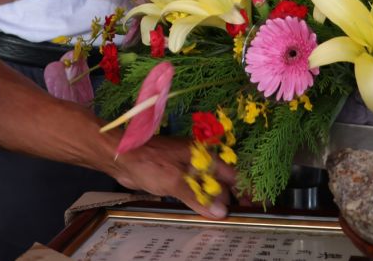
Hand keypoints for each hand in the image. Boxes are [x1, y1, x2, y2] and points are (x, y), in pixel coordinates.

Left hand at [109, 135, 233, 218]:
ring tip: (221, 218)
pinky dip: (198, 200)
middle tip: (236, 217)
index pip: (230, 173)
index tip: (251, 205)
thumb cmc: (149, 162)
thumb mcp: (175, 181)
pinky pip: (192, 189)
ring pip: (205, 186)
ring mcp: (185, 168)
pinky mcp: (174, 176)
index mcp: (202, 154)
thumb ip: (198, 197)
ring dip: (212, 201)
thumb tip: (221, 212)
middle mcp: (197, 160)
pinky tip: (202, 211)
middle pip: (219, 181)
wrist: (121, 157)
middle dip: (228, 198)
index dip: (242, 188)